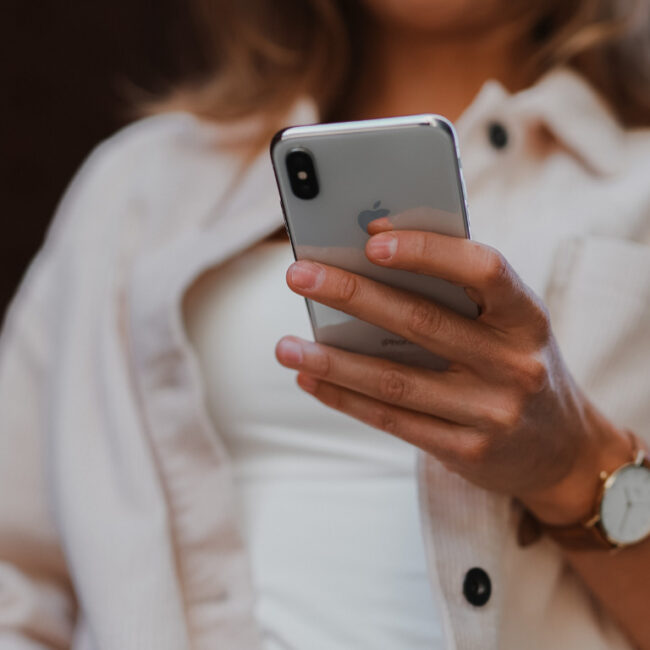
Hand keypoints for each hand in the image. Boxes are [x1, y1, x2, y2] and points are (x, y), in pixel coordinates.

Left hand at [276, 228, 631, 524]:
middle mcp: (514, 364)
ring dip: (333, 360)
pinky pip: (393, 420)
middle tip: (299, 276)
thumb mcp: (509, 326)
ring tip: (285, 345)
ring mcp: (491, 412)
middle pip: (422, 322)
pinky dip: (345, 398)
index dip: (428, 251)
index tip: (372, 237)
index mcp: (526, 317)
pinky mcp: (467, 451)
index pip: (484, 270)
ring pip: (396, 380)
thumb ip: (457, 297)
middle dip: (353, 295)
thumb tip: (372, 261)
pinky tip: (311, 379)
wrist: (563, 450)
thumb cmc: (518, 365)